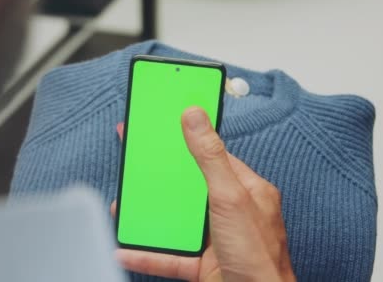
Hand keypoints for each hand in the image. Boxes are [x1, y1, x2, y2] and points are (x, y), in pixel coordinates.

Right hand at [112, 107, 294, 281]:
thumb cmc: (259, 258)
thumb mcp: (230, 198)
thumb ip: (209, 158)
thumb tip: (195, 117)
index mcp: (246, 190)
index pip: (213, 155)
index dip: (186, 140)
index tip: (163, 127)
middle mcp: (229, 212)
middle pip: (187, 188)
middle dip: (158, 178)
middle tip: (134, 161)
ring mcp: (214, 239)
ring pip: (174, 222)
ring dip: (148, 217)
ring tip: (123, 205)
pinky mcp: (200, 264)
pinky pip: (168, 255)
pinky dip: (146, 252)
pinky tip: (125, 247)